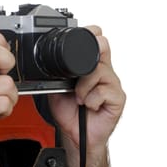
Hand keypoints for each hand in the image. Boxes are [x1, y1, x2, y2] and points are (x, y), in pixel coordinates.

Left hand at [48, 25, 125, 155]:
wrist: (75, 134)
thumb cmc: (69, 110)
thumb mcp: (56, 86)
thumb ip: (57, 71)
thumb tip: (48, 59)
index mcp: (91, 64)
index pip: (98, 41)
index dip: (93, 34)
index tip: (88, 32)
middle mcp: (104, 71)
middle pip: (102, 49)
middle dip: (85, 61)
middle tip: (75, 78)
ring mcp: (112, 84)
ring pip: (98, 71)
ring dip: (83, 87)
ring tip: (79, 97)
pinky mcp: (118, 98)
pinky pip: (102, 91)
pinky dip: (90, 99)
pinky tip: (88, 105)